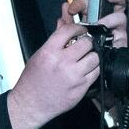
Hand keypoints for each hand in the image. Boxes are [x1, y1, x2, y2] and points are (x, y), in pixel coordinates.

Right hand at [7, 1, 99, 128]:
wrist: (31, 103)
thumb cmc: (32, 81)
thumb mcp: (39, 56)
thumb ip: (54, 41)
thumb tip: (63, 24)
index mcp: (49, 52)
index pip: (68, 31)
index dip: (78, 28)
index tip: (82, 30)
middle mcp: (63, 63)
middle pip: (87, 44)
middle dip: (87, 43)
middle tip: (85, 46)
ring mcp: (74, 76)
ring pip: (95, 58)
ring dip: (92, 56)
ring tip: (85, 59)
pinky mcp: (82, 87)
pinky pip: (96, 73)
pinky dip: (94, 69)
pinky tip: (86, 70)